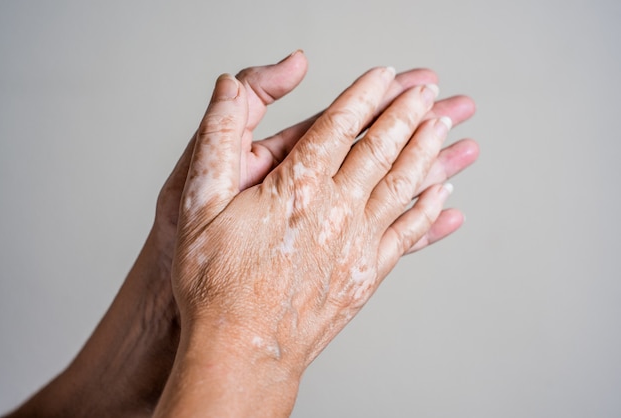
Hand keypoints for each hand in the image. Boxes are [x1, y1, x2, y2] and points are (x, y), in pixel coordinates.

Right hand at [155, 66, 475, 416]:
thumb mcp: (197, 201)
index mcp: (296, 187)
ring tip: (443, 126)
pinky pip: (408, 235)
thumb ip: (217, 138)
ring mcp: (357, 244)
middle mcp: (335, 210)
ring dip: (427, 152)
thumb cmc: (215, 281)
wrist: (242, 349)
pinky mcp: (366, 275)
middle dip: (407, 114)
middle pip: (380, 149)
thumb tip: (228, 88)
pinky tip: (444, 197)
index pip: (339, 125)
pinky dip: (429, 211)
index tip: (386, 75)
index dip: (365, 94)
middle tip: (428, 90)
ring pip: (402, 186)